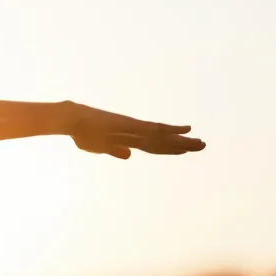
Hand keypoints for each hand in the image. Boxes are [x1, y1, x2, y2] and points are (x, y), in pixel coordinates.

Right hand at [64, 102, 205, 159]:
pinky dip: (171, 130)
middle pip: (164, 140)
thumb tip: (129, 156)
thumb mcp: (98, 147)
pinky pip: (154, 129)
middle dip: (183, 144)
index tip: (186, 150)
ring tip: (200, 143)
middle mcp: (136, 131)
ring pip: (163, 136)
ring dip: (182, 140)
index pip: (155, 146)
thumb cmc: (82, 133)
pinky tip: (185, 130)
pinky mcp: (131, 125)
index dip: (171, 149)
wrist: (73, 119)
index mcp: (129, 138)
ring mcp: (134, 128)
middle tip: (203, 145)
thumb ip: (114, 150)